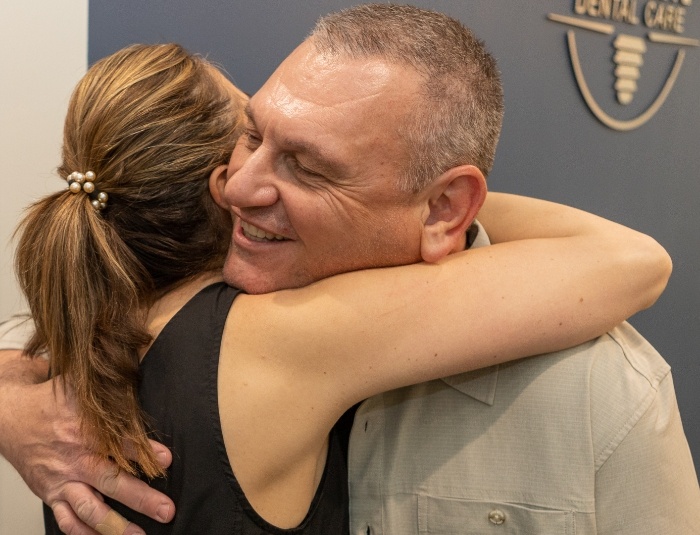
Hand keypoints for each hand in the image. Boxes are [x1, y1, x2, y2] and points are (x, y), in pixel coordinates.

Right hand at [0, 364, 174, 533]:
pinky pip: (67, 521)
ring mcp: (62, 480)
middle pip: (111, 482)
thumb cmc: (50, 402)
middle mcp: (74, 459)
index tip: (166, 460)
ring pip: (90, 510)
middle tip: (166, 509)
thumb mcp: (80, 390)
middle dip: (141, 498)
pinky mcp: (51, 494)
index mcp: (85, 430)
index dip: (145, 452)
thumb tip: (141, 380)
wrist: (10, 417)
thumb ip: (111, 394)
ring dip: (116, 526)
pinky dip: (84, 534)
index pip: (120, 443)